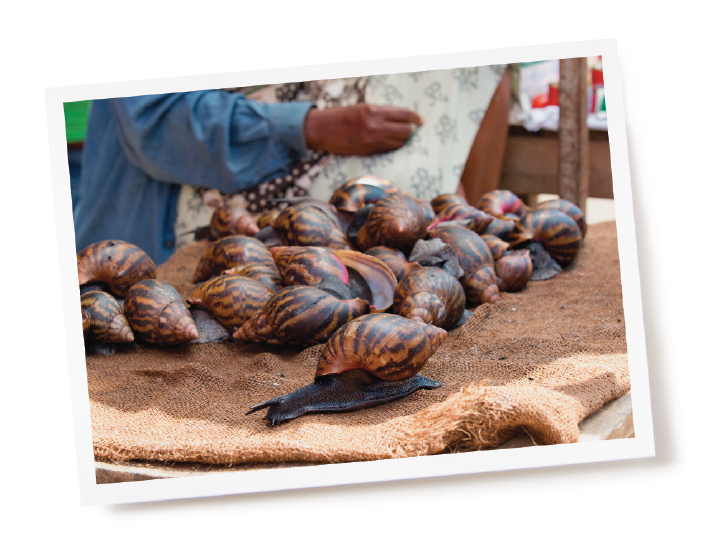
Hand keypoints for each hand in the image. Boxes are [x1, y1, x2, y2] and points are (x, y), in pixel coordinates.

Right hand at [303, 103, 422, 155]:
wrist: (321, 130)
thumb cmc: (340, 117)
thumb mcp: (362, 108)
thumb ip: (380, 113)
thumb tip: (398, 118)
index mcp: (374, 111)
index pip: (403, 114)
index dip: (415, 118)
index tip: (420, 121)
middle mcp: (375, 126)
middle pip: (405, 131)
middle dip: (410, 132)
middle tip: (409, 132)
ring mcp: (372, 140)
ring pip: (398, 144)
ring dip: (402, 142)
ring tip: (399, 139)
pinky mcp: (367, 152)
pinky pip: (387, 151)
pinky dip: (391, 148)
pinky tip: (389, 145)